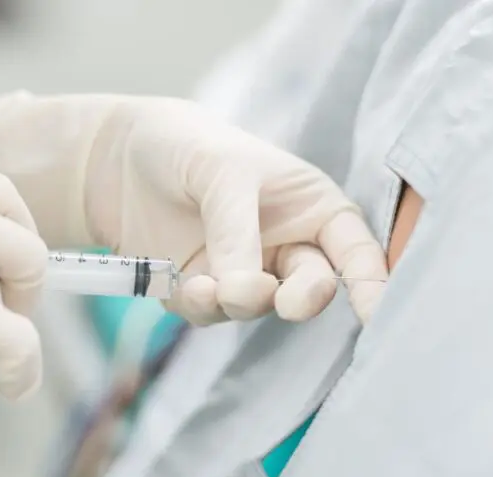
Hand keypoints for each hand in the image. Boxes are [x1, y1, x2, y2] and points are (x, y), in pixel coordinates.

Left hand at [0, 92, 386, 324]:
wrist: (116, 157)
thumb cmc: (187, 145)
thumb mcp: (222, 173)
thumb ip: (239, 234)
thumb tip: (250, 295)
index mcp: (313, 207)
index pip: (355, 251)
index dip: (371, 283)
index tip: (376, 314)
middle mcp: (287, 246)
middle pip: (312, 289)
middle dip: (302, 300)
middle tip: (287, 301)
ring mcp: (246, 272)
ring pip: (259, 308)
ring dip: (239, 302)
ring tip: (211, 286)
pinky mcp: (205, 290)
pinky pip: (213, 315)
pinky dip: (201, 306)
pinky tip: (182, 286)